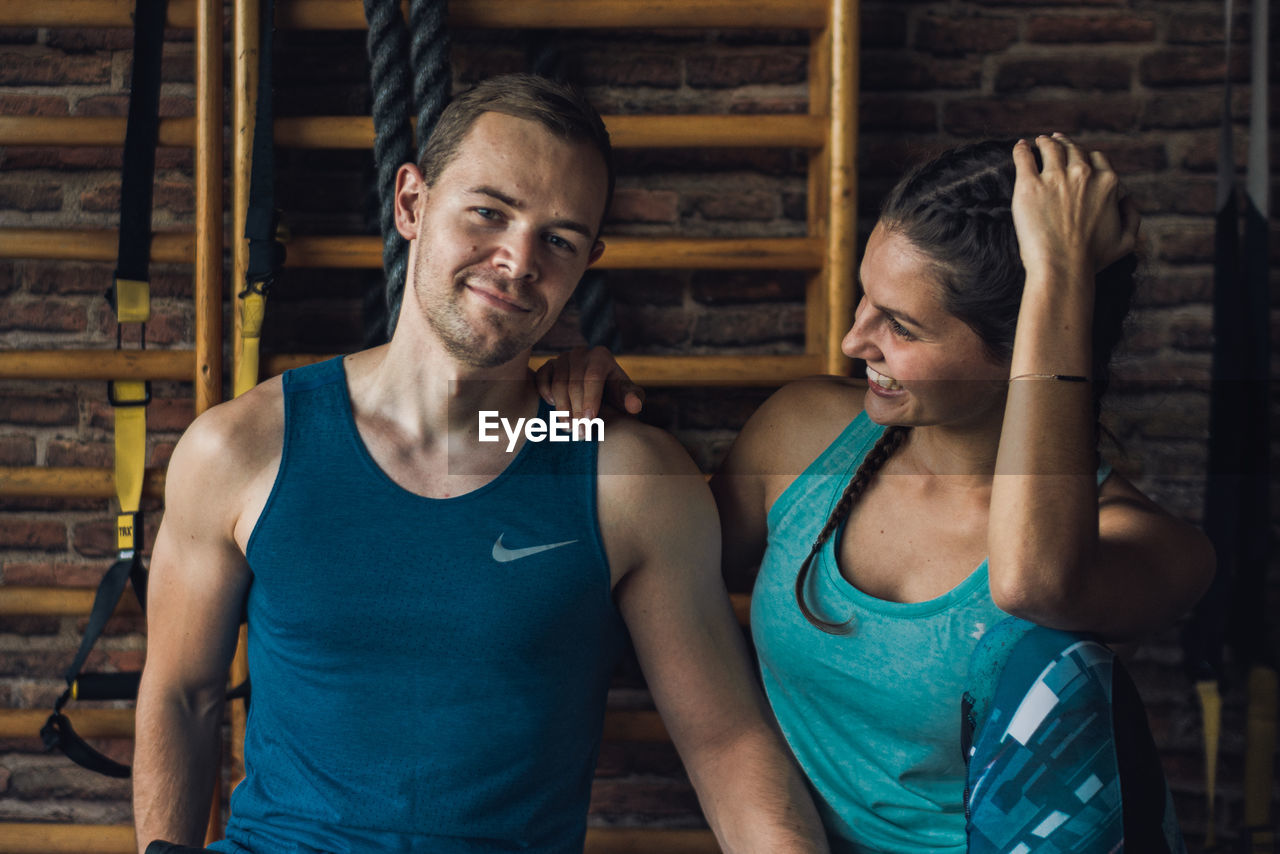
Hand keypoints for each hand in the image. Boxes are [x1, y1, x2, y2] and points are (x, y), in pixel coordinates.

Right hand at [534, 345, 643, 418]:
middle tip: (580, 432)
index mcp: (601, 357)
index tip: (589, 420)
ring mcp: (563, 358)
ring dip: (561, 408)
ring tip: (568, 428)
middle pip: (574, 382)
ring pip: (558, 383)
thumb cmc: (614, 393)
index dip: (590, 399)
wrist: (598, 389)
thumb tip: (634, 406)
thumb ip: (632, 399)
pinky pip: (542, 377)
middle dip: (576, 410)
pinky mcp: (549, 365)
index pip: (593, 377)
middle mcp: (580, 353)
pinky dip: (545, 392)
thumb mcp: (627, 396)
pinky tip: (552, 407)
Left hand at [1011, 134, 1138, 276]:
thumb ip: (1132, 217)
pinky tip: (1020, 146)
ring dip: (1044, 143)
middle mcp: (1083, 175)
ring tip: (1037, 142)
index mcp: (1107, 183)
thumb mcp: (1126, 241)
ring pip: (1050, 148)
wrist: (1063, 268)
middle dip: (1064, 144)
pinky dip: (1021, 149)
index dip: (1086, 156)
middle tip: (1054, 141)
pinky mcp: (1029, 186)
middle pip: (1073, 150)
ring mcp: (1055, 178)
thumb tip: (1128, 200)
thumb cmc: (1092, 260)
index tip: (1077, 157)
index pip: (1097, 158)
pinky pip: (1024, 157)